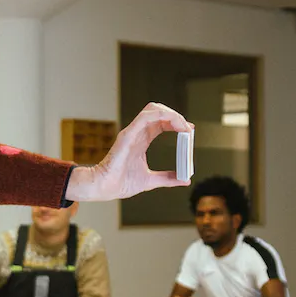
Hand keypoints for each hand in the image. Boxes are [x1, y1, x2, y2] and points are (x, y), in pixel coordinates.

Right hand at [65, 103, 192, 201]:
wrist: (106, 187)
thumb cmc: (122, 183)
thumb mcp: (151, 180)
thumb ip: (168, 178)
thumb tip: (185, 180)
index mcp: (141, 140)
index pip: (161, 123)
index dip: (176, 123)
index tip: (189, 130)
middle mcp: (137, 133)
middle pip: (158, 112)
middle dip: (176, 116)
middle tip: (188, 128)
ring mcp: (132, 132)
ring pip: (153, 109)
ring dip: (172, 114)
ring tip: (183, 126)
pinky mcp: (128, 134)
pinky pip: (146, 116)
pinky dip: (163, 116)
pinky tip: (175, 125)